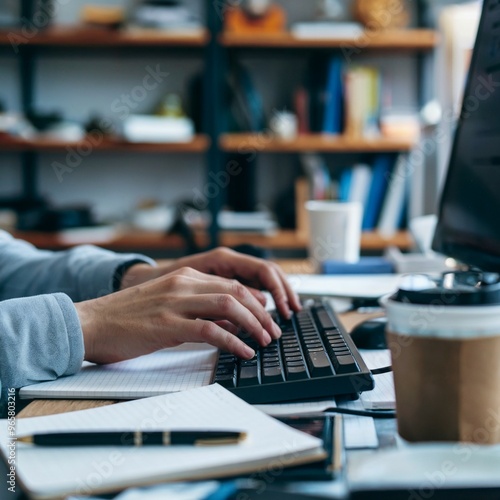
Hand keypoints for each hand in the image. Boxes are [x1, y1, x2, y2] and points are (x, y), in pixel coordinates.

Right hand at [75, 267, 281, 364]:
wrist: (91, 323)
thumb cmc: (128, 318)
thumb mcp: (168, 306)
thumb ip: (199, 309)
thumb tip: (230, 324)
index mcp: (184, 277)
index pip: (232, 283)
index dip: (255, 300)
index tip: (267, 316)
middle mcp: (183, 284)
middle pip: (236, 291)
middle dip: (261, 312)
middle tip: (273, 330)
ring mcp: (175, 302)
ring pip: (229, 305)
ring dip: (253, 324)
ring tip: (264, 341)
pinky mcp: (167, 324)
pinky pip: (210, 330)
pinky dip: (233, 341)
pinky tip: (244, 351)